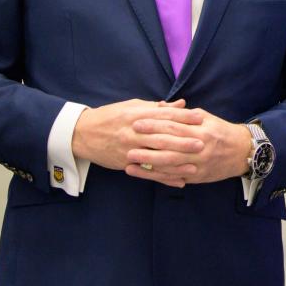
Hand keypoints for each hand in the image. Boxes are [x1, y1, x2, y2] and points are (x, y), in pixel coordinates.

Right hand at [71, 99, 203, 187]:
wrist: (82, 133)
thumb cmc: (111, 116)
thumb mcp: (133, 106)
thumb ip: (158, 108)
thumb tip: (181, 104)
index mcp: (138, 116)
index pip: (164, 115)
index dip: (184, 116)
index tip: (201, 118)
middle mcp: (134, 132)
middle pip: (163, 137)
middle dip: (184, 140)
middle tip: (203, 143)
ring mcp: (130, 150)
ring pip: (157, 157)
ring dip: (177, 162)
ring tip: (195, 165)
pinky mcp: (126, 164)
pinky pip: (148, 173)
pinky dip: (164, 178)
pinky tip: (179, 181)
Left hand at [125, 106, 251, 185]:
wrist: (241, 152)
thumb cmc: (220, 131)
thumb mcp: (205, 117)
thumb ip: (183, 114)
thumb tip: (160, 106)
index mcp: (201, 130)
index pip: (173, 126)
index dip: (154, 124)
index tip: (137, 122)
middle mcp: (199, 147)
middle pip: (169, 145)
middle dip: (146, 143)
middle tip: (127, 140)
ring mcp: (198, 164)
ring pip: (169, 164)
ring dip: (147, 162)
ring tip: (129, 159)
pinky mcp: (196, 176)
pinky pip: (174, 176)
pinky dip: (157, 175)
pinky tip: (142, 173)